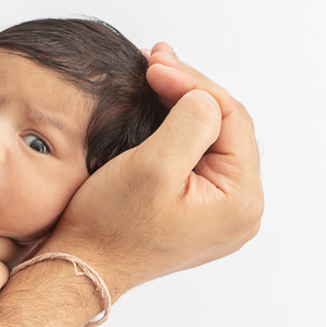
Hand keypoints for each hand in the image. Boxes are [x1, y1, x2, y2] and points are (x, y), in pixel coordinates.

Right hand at [44, 42, 262, 299]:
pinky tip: (159, 108)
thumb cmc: (110, 225)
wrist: (83, 266)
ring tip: (155, 75)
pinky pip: (198, 158)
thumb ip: (191, 123)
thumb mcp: (152, 167)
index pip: (231, 118)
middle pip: (225, 127)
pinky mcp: (200, 211)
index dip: (193, 83)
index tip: (155, 63)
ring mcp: (222, 212)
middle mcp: (242, 209)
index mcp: (241, 199)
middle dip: (189, 89)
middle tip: (154, 60)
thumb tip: (203, 96)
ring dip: (183, 104)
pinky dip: (178, 129)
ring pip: (211, 139)